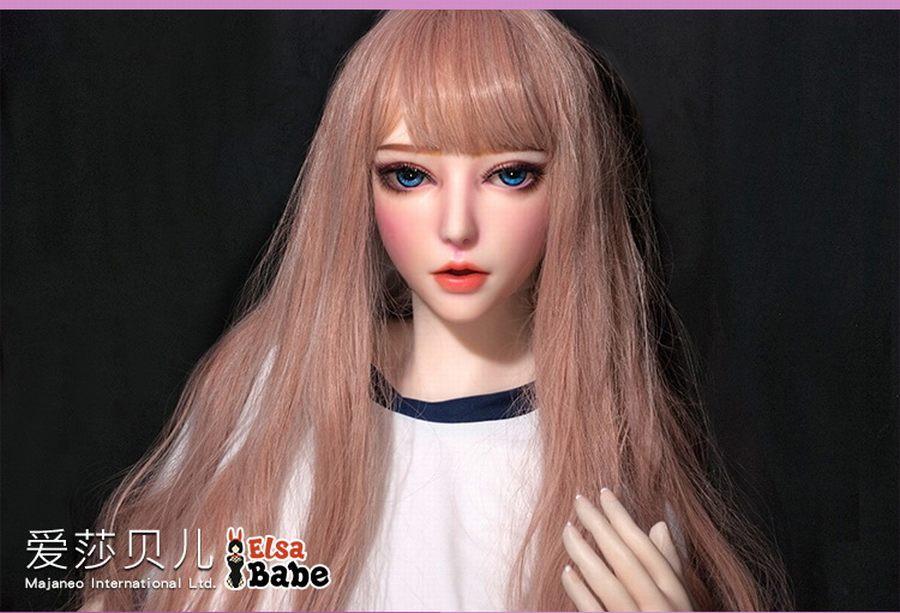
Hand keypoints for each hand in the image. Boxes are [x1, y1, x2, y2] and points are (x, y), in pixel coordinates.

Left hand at [561, 488, 693, 610]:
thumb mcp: (679, 600)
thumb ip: (668, 565)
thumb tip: (658, 525)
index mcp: (676, 597)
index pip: (646, 548)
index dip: (623, 518)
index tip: (604, 493)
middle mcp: (660, 610)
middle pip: (624, 560)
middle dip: (599, 526)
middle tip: (578, 500)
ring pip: (606, 584)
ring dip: (583, 553)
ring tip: (566, 529)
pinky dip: (579, 592)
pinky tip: (567, 571)